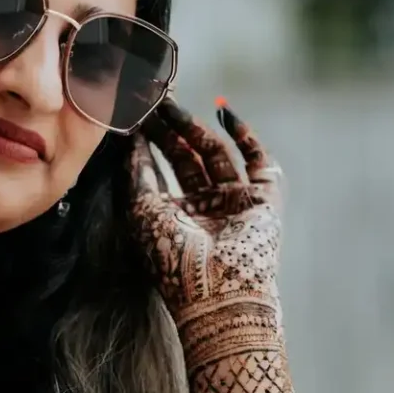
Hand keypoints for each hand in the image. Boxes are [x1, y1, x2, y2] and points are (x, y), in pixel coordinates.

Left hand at [128, 97, 283, 325]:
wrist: (217, 290)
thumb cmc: (173, 259)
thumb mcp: (142, 211)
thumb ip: (136, 173)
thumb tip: (129, 138)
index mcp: (174, 214)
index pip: (161, 167)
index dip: (149, 140)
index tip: (134, 113)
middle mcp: (204, 206)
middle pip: (187, 156)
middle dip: (169, 129)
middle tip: (152, 101)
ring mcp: (234, 201)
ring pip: (215, 153)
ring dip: (195, 128)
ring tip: (171, 107)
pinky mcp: (264, 198)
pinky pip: (258, 159)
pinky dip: (244, 134)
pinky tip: (223, 112)